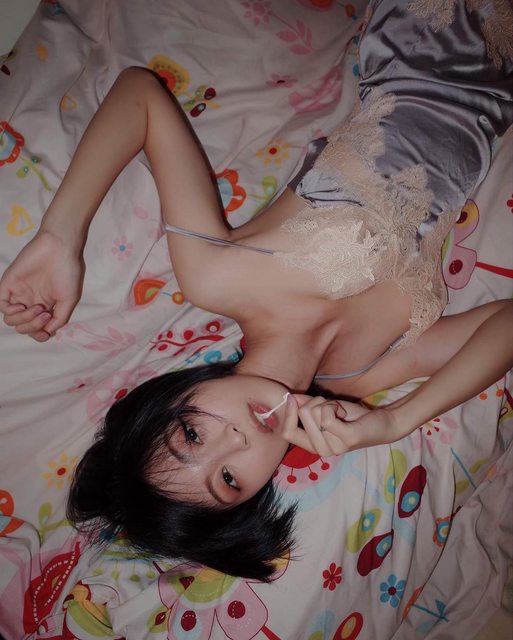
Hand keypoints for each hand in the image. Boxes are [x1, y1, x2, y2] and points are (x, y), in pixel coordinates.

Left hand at [0, 229, 83, 340]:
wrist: (60, 248)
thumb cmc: (68, 271)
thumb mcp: (70, 299)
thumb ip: (60, 318)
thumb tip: (47, 333)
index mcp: (45, 306)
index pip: (35, 329)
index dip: (38, 335)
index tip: (45, 333)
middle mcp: (30, 302)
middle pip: (22, 327)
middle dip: (33, 327)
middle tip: (45, 314)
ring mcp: (19, 293)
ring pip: (10, 320)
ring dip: (24, 320)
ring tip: (37, 308)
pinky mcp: (8, 284)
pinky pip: (1, 305)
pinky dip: (10, 311)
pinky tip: (21, 306)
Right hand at [283, 394, 399, 455]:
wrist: (382, 422)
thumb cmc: (352, 417)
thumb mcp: (325, 410)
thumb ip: (306, 406)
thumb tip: (289, 398)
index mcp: (314, 446)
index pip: (288, 433)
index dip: (287, 413)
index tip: (292, 398)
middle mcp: (322, 450)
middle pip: (302, 414)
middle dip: (315, 402)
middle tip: (331, 408)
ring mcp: (335, 447)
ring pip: (315, 412)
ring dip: (327, 403)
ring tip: (339, 411)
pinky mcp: (347, 439)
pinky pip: (327, 415)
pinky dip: (334, 406)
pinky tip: (343, 413)